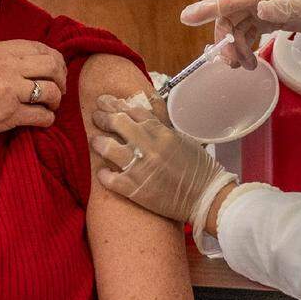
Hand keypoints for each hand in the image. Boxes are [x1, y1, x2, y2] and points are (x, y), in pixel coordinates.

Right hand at [0, 40, 66, 153]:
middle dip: (61, 79)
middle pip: (51, 65)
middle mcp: (3, 67)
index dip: (54, 60)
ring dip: (56, 101)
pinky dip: (47, 119)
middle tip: (58, 91)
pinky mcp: (9, 114)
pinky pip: (42, 115)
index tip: (55, 72)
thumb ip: (3, 59)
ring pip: (51, 90)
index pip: (39, 47)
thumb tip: (36, 60)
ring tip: (50, 106)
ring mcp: (7, 90)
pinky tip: (42, 120)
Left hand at [89, 95, 235, 225]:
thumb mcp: (183, 139)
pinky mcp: (134, 189)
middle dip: (103, 117)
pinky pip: (110, 179)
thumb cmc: (198, 168)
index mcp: (162, 133)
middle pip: (118, 123)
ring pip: (108, 148)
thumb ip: (162, 127)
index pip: (133, 111)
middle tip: (96, 116)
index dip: (117, 104)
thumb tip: (146, 115)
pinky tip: (102, 172)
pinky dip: (103, 174)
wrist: (205, 197)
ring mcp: (139, 168)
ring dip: (98, 142)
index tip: (107, 102)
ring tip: (95, 141)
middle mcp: (148, 147)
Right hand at [180, 0, 300, 68]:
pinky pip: (253, 31)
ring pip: (241, 28)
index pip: (230, 1)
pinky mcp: (279, 20)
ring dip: (237, 47)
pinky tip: (251, 60)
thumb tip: (258, 10)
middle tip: (232, 65)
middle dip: (226, 41)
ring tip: (243, 68)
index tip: (185, 18)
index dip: (207, 9)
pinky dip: (248, 45)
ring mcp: (270, 9)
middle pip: (231, 19)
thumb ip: (282, 9)